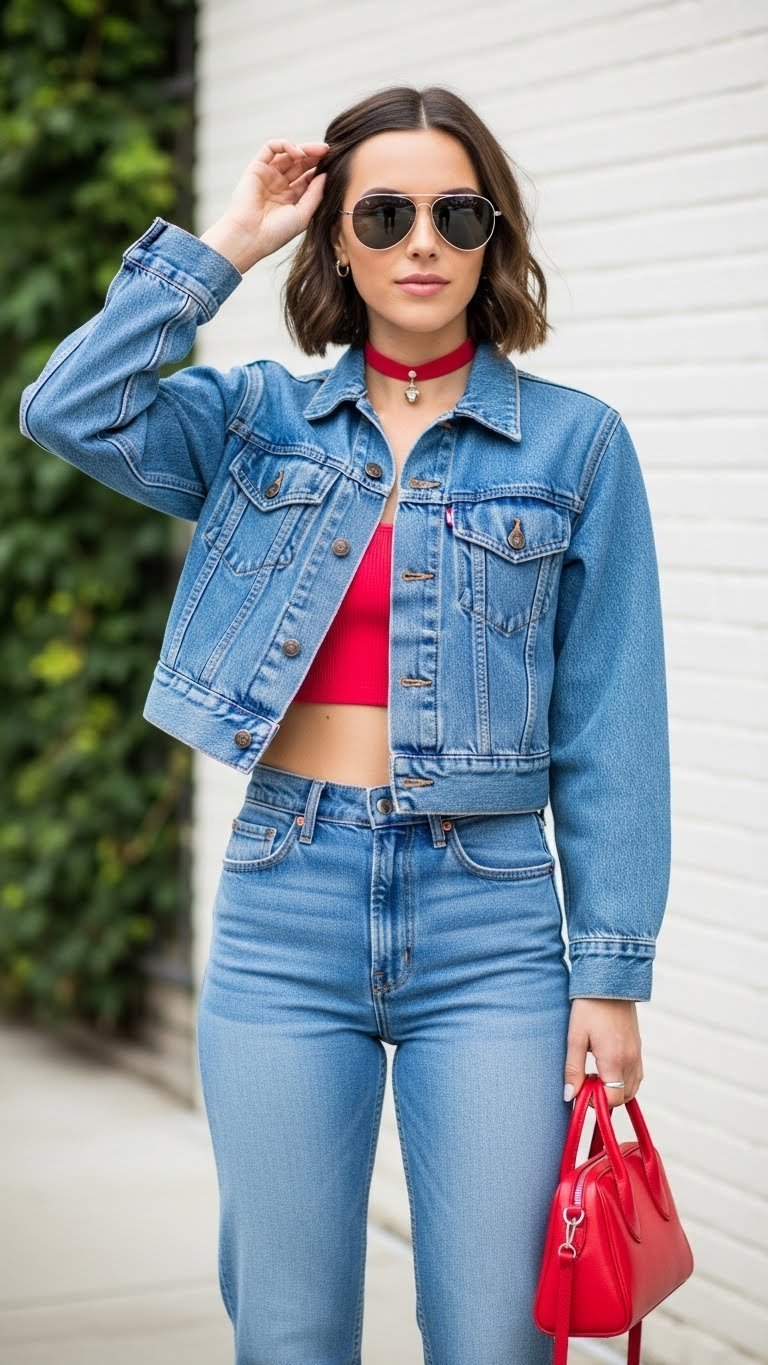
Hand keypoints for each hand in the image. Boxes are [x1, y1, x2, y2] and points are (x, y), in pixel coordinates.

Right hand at [200, 138, 328, 271]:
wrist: (250, 237)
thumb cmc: (276, 233)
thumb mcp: (303, 215)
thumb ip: (315, 194)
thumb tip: (326, 174)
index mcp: (291, 199)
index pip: (308, 178)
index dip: (320, 170)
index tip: (334, 165)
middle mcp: (279, 186)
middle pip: (300, 164)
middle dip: (315, 156)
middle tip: (329, 151)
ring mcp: (268, 176)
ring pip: (287, 154)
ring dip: (304, 149)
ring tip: (317, 151)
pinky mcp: (256, 168)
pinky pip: (270, 148)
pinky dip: (284, 145)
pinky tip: (297, 153)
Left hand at [564, 998, 642, 1108]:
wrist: (610, 981)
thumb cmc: (589, 1007)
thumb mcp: (575, 1037)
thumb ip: (573, 1069)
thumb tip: (570, 1096)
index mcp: (614, 1060)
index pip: (612, 1100)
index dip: (596, 1104)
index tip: (581, 1094)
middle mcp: (630, 1060)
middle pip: (624, 1097)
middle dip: (606, 1098)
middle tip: (586, 1085)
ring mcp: (637, 1053)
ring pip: (632, 1087)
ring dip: (616, 1090)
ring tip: (595, 1076)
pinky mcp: (638, 1047)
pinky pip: (636, 1074)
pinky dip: (624, 1080)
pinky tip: (607, 1068)